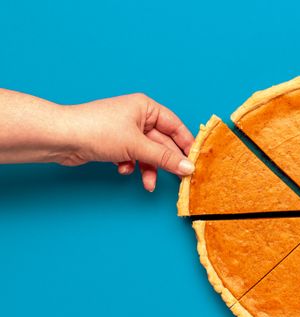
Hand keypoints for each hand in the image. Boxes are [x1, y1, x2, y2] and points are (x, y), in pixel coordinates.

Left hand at [62, 93, 194, 191]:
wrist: (61, 137)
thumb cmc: (97, 130)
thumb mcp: (138, 146)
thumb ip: (165, 158)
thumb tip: (188, 168)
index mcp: (145, 107)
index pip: (175, 126)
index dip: (186, 144)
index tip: (195, 161)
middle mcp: (137, 117)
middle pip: (162, 142)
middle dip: (166, 162)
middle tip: (179, 178)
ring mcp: (125, 131)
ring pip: (147, 153)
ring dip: (148, 169)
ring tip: (148, 184)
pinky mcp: (114, 144)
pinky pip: (132, 157)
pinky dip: (131, 166)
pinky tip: (122, 170)